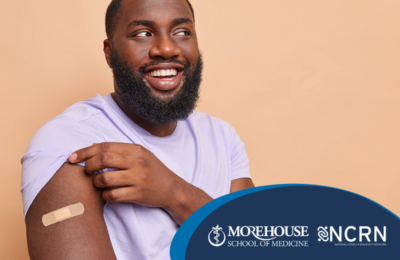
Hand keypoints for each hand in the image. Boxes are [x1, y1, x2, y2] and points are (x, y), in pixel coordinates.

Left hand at [68, 142, 183, 208]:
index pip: (105, 147)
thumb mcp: (139, 155)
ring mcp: (139, 178)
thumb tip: (93, 146)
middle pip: (104, 159)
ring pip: (106, 178)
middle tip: (86, 172)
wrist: (171, 188)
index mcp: (135, 150)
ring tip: (98, 183)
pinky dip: (106, 195)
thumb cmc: (152, 170)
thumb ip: (117, 150)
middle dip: (89, 166)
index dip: (85, 152)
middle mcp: (137, 162)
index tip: (72, 158)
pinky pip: (114, 195)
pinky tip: (108, 194)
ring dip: (96, 182)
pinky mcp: (139, 194)